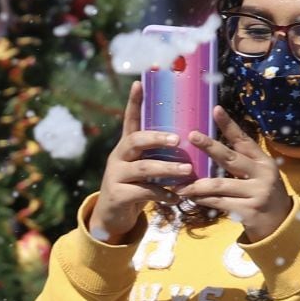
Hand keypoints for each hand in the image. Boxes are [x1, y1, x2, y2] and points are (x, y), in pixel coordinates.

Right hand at [90, 80, 196, 244]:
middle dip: (157, 138)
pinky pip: (144, 192)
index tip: (139, 83)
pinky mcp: (117, 195)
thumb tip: (188, 142)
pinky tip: (175, 197)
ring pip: (143, 168)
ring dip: (168, 169)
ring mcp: (116, 176)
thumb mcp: (142, 168)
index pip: (129, 120)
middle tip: (178, 139)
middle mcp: (118, 157)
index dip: (134, 102)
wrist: (111, 217)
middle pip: (135, 141)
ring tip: (187, 170)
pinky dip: (163, 194)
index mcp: (126, 147)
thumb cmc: (134, 188)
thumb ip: (156, 156)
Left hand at [175, 105, 295, 241]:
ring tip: (179, 184)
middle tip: (191, 136)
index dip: (229, 125)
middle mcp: (262, 174)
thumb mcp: (257, 175)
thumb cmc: (261, 194)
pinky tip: (191, 197)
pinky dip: (202, 200)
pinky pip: (218, 203)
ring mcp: (257, 192)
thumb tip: (209, 148)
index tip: (215, 109)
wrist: (278, 224)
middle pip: (231, 158)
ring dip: (196, 185)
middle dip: (210, 146)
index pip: (243, 139)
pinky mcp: (248, 210)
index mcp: (263, 161)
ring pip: (219, 185)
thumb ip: (239, 163)